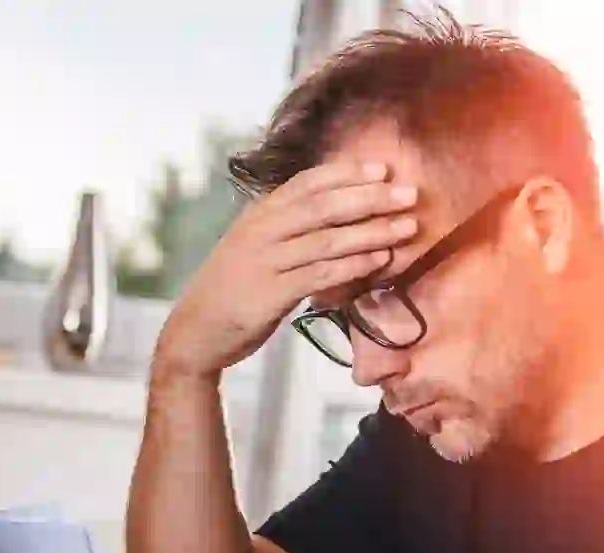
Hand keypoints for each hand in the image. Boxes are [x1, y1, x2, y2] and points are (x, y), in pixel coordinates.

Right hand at [153, 161, 418, 378]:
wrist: (194, 332)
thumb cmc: (233, 289)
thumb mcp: (255, 247)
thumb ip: (288, 228)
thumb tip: (336, 215)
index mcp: (259, 213)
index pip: (307, 182)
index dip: (347, 173)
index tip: (383, 169)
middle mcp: (262, 230)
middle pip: (324, 205)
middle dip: (370, 197)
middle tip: (409, 194)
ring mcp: (266, 261)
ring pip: (327, 238)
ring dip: (372, 231)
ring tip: (408, 226)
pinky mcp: (271, 293)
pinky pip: (321, 273)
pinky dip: (354, 265)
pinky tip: (381, 260)